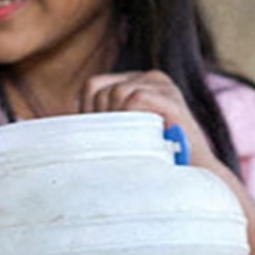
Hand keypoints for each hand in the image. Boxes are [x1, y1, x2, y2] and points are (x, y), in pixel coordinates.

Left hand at [82, 71, 219, 172]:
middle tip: (118, 145)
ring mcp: (163, 85)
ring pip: (116, 94)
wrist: (194, 176)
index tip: (102, 139)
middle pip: (101, 90)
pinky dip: (130, 119)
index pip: (93, 86)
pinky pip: (134, 99)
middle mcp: (151, 78)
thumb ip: (102, 122)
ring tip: (132, 143)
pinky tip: (143, 138)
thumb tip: (60, 125)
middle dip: (101, 120)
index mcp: (138, 83)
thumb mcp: (125, 135)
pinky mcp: (171, 98)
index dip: (88, 114)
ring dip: (116, 123)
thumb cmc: (155, 161)